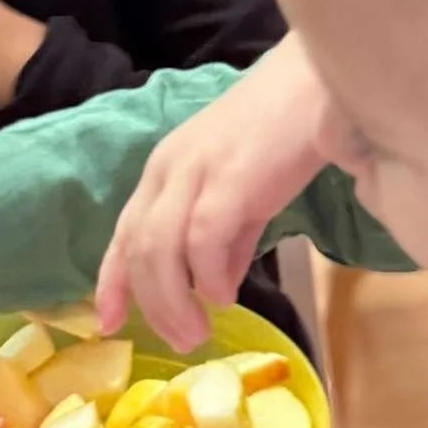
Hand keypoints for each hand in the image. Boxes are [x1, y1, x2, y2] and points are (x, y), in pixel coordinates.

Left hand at [96, 36, 331, 347]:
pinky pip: (202, 238)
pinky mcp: (229, 178)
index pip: (124, 234)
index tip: (107, 325)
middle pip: (138, 250)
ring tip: (197, 332)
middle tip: (181, 341)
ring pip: (160, 249)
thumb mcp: (244, 193)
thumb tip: (216, 291)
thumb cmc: (283, 134)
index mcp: (164, 170)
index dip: (112, 283)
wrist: (319, 85)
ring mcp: (195, 172)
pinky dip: (208, 276)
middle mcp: (168, 170)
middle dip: (152, 306)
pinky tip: (225, 296)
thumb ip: (228, 240)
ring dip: (174, 301)